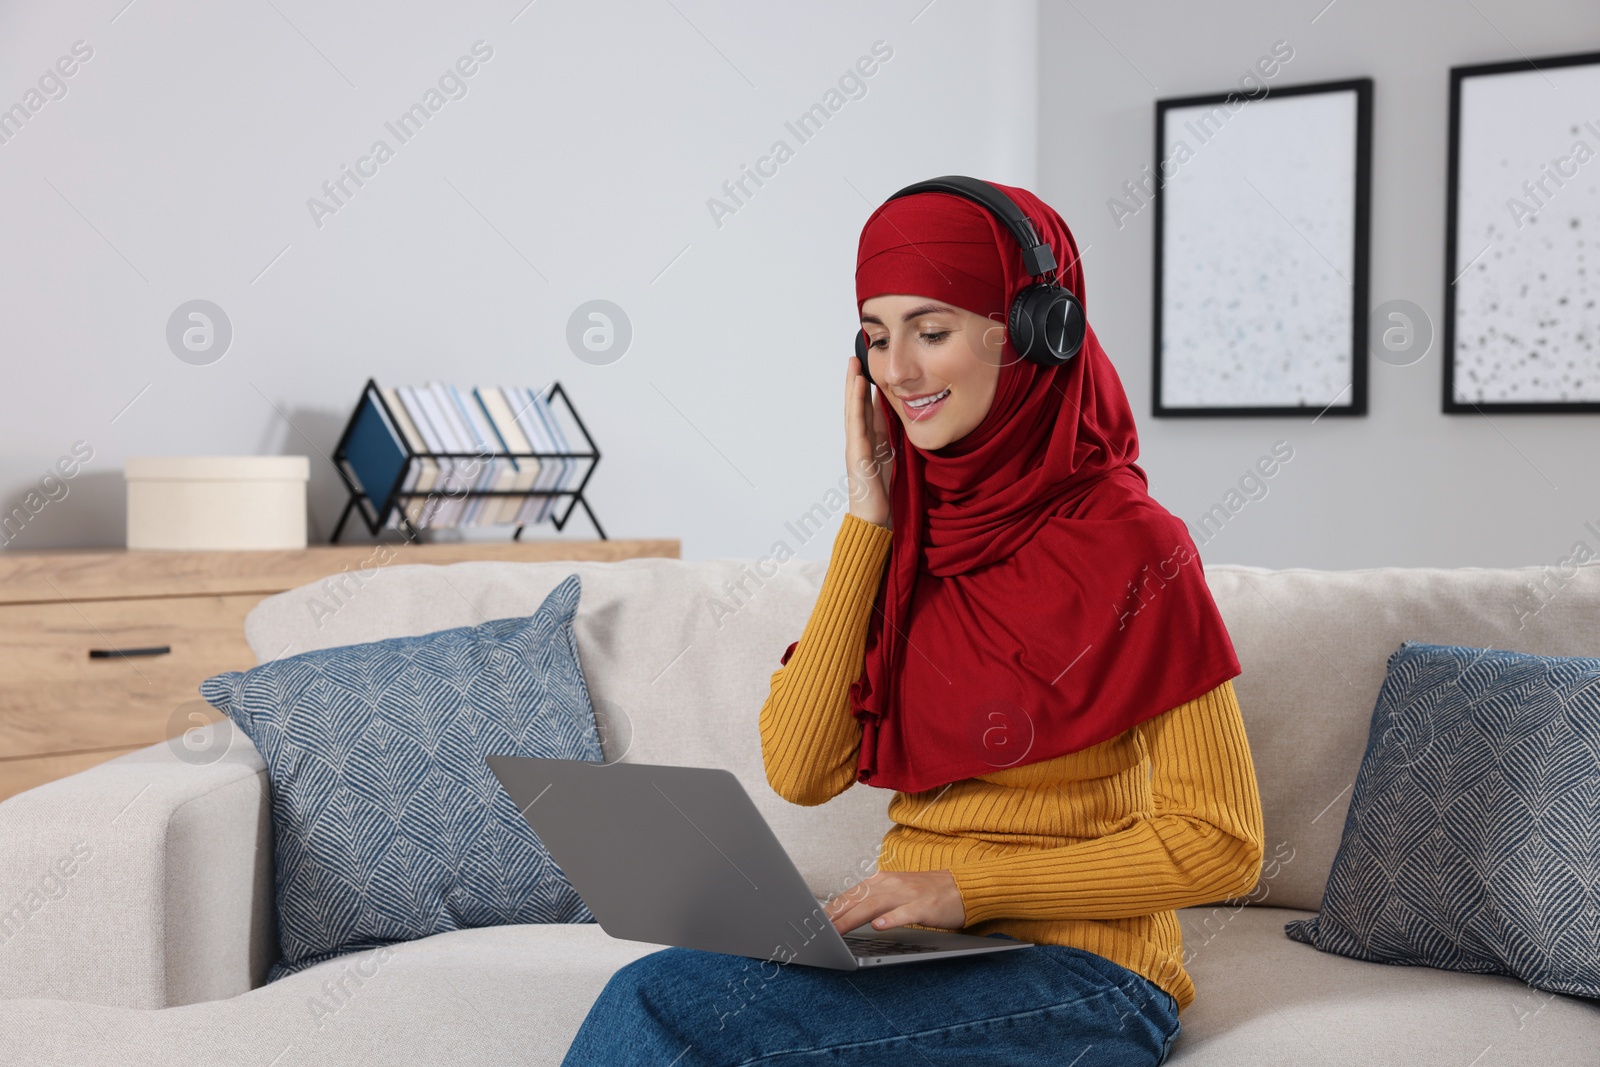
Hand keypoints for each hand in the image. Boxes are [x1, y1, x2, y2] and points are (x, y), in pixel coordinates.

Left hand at [822, 869, 965, 935]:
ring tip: (837, 930)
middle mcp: (893, 884)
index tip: (815, 919)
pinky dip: (891, 919)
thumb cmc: (929, 892)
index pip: (852, 893)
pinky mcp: (925, 906)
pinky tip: (878, 927)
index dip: (833, 906)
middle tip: (818, 928)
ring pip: (875, 906)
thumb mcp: (898, 891)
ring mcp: (909, 894)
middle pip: (858, 899)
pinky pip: (905, 913)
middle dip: (836, 914)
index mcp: (884, 880)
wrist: (964, 887)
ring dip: (854, 918)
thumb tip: (849, 912)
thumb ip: (875, 899)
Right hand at [845, 357, 893, 529]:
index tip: (873, 367)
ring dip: (852, 386)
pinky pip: (856, 422)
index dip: (869, 388)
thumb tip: (906, 418)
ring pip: (852, 409)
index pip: (869, 408)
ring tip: (853, 364)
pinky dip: (856, 402)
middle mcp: (860, 440)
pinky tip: (858, 385)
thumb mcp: (897, 458)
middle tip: (856, 357)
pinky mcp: (856, 453)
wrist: (876, 519)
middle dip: (855, 381)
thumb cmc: (886, 493)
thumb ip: (897, 439)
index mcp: (872, 441)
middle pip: (856, 405)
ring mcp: (855, 445)